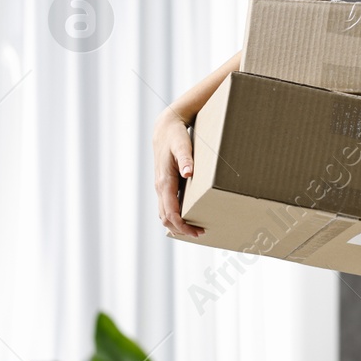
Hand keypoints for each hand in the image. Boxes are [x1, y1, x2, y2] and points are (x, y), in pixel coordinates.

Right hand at [152, 109, 202, 237]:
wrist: (165, 128)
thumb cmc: (176, 136)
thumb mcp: (183, 145)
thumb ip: (186, 159)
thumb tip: (188, 173)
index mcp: (164, 182)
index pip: (171, 213)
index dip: (183, 226)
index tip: (198, 231)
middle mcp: (160, 187)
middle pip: (166, 218)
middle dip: (181, 229)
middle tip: (200, 233)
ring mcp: (160, 187)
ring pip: (164, 214)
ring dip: (177, 225)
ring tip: (195, 229)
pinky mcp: (163, 185)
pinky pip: (166, 206)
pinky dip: (174, 217)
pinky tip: (187, 216)